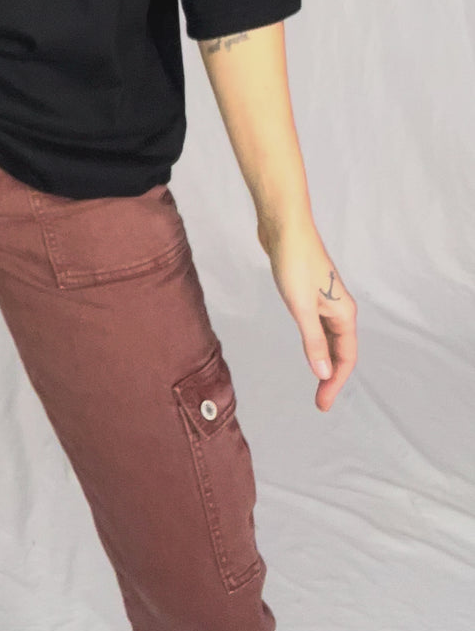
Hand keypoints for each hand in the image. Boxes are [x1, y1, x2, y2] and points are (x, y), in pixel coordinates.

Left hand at [259, 216, 356, 411]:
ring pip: (330, 339)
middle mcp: (339, 308)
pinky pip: (318, 327)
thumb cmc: (294, 261)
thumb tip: (324, 374)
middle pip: (341, 351)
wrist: (284, 226)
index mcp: (343, 312)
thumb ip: (313, 341)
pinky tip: (309, 351)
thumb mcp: (301, 307)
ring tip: (317, 384)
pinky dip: (316, 344)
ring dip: (325, 362)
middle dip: (332, 378)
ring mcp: (325, 300)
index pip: (346, 357)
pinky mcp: (310, 293)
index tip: (322, 404)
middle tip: (319, 402)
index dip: (336, 383)